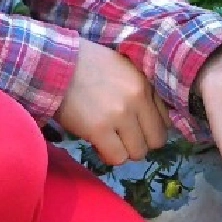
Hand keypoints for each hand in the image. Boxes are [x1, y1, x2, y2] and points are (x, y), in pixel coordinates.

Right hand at [55, 38, 171, 165]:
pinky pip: (116, 158)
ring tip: (109, 140)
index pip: (166, 121)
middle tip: (123, 137)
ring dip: (123, 150)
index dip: (150, 128)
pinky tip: (98, 144)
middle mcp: (137, 99)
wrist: (56, 63)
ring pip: (137, 153)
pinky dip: (108, 155)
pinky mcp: (99, 129)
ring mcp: (119, 115)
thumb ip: (140, 90)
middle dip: (140, 143)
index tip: (137, 128)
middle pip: (156, 141)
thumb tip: (149, 118)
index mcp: (145, 83)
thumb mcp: (124, 68)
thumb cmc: (88, 64)